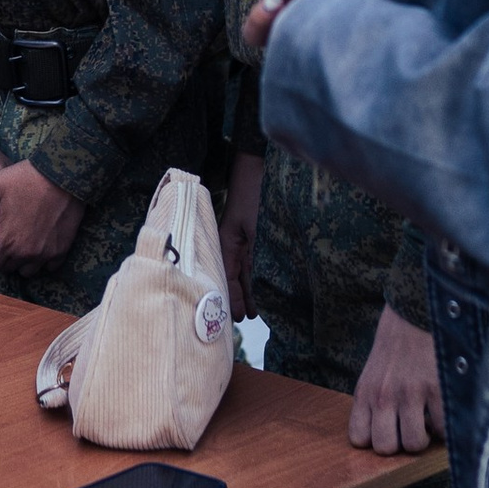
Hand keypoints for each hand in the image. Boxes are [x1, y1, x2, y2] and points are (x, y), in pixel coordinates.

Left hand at [0, 153, 85, 273]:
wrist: (63, 174)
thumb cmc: (26, 177)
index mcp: (5, 241)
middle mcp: (25, 253)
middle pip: (8, 268)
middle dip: (5, 255)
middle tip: (8, 234)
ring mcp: (45, 254)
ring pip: (28, 270)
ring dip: (23, 260)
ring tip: (23, 239)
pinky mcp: (62, 249)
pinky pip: (49, 266)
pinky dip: (44, 258)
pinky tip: (41, 240)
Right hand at [221, 152, 262, 317]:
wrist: (258, 168)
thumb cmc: (254, 194)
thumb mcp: (255, 228)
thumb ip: (254, 256)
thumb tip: (255, 285)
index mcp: (226, 244)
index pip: (227, 278)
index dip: (233, 298)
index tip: (238, 318)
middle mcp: (233, 245)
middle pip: (234, 277)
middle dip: (239, 297)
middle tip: (246, 319)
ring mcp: (244, 240)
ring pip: (244, 271)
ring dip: (248, 289)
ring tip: (255, 310)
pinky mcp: (255, 235)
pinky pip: (252, 261)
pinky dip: (255, 276)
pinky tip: (261, 286)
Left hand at [350, 306, 443, 452]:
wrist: (418, 309)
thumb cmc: (397, 341)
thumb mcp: (374, 370)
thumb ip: (375, 399)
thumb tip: (387, 432)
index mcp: (365, 392)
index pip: (359, 438)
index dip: (375, 440)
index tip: (388, 431)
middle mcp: (383, 395)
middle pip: (385, 447)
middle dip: (400, 443)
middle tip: (410, 429)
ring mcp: (409, 393)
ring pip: (413, 443)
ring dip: (424, 437)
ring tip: (428, 422)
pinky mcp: (435, 388)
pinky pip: (441, 427)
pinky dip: (444, 426)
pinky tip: (442, 411)